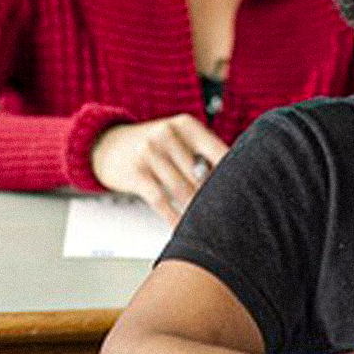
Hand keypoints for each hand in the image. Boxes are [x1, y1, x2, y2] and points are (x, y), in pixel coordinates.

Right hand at [90, 115, 228, 223]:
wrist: (105, 145)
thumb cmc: (151, 144)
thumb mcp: (176, 137)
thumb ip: (202, 153)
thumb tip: (235, 179)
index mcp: (186, 125)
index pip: (218, 152)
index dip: (235, 175)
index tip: (248, 193)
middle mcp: (168, 135)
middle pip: (202, 175)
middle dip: (216, 197)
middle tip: (231, 215)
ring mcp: (150, 153)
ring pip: (183, 190)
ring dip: (197, 211)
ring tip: (211, 225)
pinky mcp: (136, 174)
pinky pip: (161, 201)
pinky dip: (174, 218)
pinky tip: (182, 228)